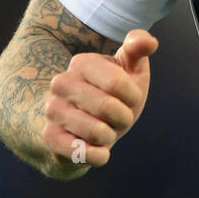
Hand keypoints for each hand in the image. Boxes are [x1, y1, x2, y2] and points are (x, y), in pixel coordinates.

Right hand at [41, 30, 157, 173]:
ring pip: (97, 131)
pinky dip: (99, 156)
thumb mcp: (130, 68)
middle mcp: (61, 83)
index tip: (128, 98)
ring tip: (105, 131)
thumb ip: (139, 48)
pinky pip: (83, 153)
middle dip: (124, 118)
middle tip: (117, 117)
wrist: (83, 127)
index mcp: (81, 63)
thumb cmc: (113, 95)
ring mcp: (52, 110)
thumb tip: (149, 41)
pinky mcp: (50, 137)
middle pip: (108, 107)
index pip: (118, 82)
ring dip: (111, 136)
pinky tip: (98, 150)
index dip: (132, 97)